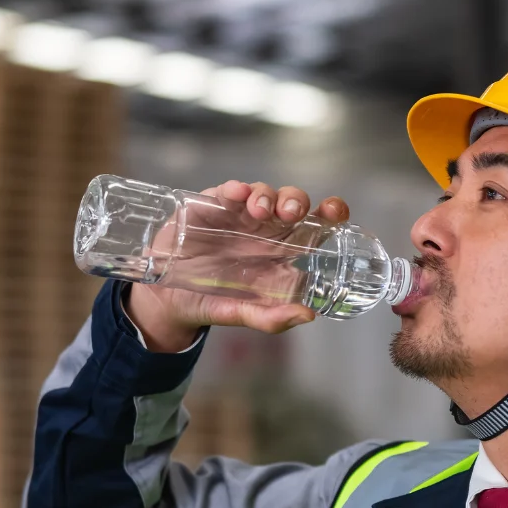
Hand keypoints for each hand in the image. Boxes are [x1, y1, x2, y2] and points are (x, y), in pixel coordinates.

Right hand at [124, 180, 351, 351]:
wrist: (170, 300)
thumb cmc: (216, 300)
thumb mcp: (244, 313)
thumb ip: (272, 318)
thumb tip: (307, 316)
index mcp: (284, 249)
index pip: (315, 225)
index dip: (330, 213)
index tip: (337, 212)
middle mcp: (266, 228)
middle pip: (292, 203)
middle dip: (296, 201)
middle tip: (292, 213)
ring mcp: (239, 216)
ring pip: (262, 193)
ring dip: (266, 196)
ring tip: (261, 210)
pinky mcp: (209, 208)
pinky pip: (225, 192)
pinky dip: (234, 189)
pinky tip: (236, 194)